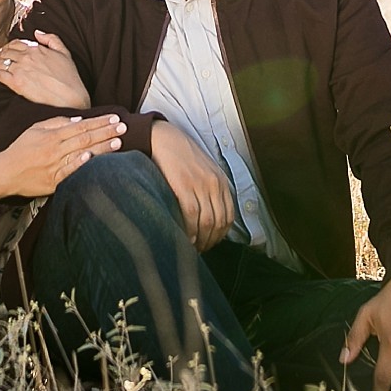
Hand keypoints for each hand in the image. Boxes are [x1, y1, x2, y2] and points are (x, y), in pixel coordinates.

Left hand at [0, 31, 88, 108]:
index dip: (8, 47)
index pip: (16, 43)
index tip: (6, 51)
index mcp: (37, 48)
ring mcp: (20, 69)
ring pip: (0, 62)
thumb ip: (51, 39)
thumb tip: (37, 33)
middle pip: (5, 52)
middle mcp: (27, 57)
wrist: (70, 97)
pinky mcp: (16, 83)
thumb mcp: (65, 52)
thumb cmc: (70, 78)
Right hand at [0, 114, 124, 197]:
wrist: (5, 172)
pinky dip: (81, 165)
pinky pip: (69, 172)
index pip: (81, 126)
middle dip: (106, 132)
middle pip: (85, 138)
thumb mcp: (35, 129)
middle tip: (123, 127)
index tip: (115, 118)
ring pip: (81, 153)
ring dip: (101, 148)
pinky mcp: (53, 181)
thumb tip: (77, 120)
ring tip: (118, 142)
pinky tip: (93, 159)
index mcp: (52, 135)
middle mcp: (55, 149)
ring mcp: (55, 165)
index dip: (99, 122)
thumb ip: (56, 123)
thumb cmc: (21, 150)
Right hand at [148, 120, 235, 249]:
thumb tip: (207, 220)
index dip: (219, 236)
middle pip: (219, 222)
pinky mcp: (184, 185)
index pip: (228, 217)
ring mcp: (201, 184)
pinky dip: (189, 230)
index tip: (208, 244)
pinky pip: (192, 214)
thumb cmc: (179, 158)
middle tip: (198, 251)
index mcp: (221, 181)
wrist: (162, 138)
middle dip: (210, 241)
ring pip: (208, 221)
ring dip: (200, 239)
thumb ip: (208, 191)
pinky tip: (183, 237)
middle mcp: (215, 184)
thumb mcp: (202, 172)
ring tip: (190, 248)